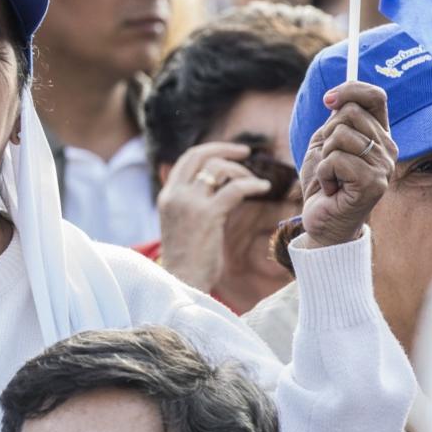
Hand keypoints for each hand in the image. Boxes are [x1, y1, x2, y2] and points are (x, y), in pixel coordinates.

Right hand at [157, 142, 273, 291]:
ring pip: (218, 168)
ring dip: (241, 171)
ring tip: (256, 183)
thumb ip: (195, 203)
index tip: (231, 153)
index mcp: (167, 196)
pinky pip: (235, 188)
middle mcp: (175, 195)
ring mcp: (189, 203)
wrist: (182, 282)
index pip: (187, 159)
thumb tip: (221, 188)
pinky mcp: (207, 214)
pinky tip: (263, 189)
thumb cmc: (188, 259)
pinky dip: (252, 184)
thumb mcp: (184, 224)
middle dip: (226, 149)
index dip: (210, 150)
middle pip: (200, 155)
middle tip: (247, 153)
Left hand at [298, 81, 397, 247]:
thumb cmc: (324, 184)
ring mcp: (383, 166)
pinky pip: (335, 160)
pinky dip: (323, 174)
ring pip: (340, 136)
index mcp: (379, 135)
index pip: (376, 97)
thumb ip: (335, 122)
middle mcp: (387, 149)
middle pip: (350, 114)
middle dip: (327, 135)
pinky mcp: (372, 183)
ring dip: (324, 158)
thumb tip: (337, 96)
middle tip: (329, 161)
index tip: (328, 99)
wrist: (322, 221)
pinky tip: (332, 189)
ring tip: (331, 177)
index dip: (351, 90)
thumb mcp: (325, 145)